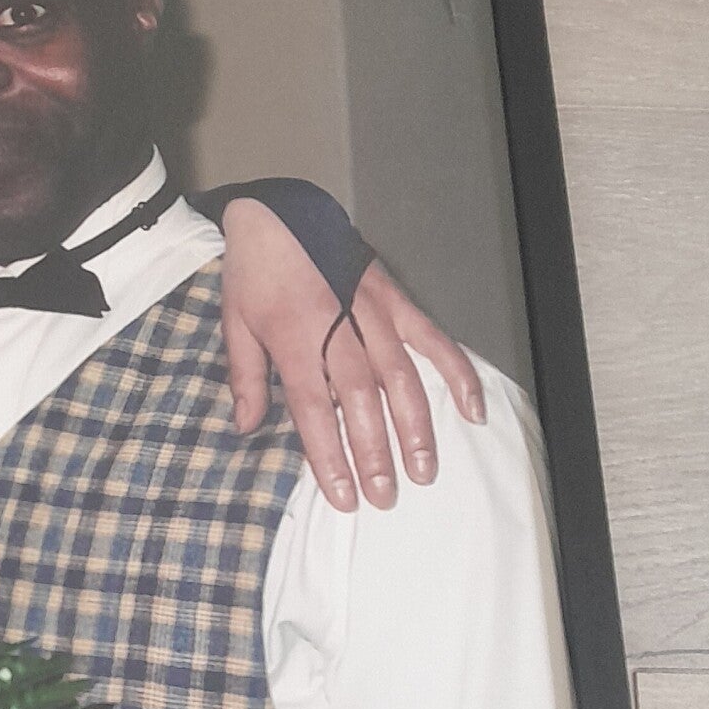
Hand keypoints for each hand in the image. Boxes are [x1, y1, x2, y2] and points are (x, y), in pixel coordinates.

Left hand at [220, 198, 486, 511]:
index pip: (317, 411)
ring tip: (425, 468)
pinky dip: (456, 373)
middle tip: (385, 494)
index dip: (331, 456)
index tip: (343, 494)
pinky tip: (473, 408)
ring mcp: (373, 314)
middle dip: (376, 453)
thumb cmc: (254, 273)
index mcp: (295, 341)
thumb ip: (246, 379)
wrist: (278, 214)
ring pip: (402, 379)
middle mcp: (339, 330)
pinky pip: (432, 340)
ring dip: (417, 427)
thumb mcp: (235, 326)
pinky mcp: (395, 301)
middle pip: (364, 402)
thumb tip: (247, 428)